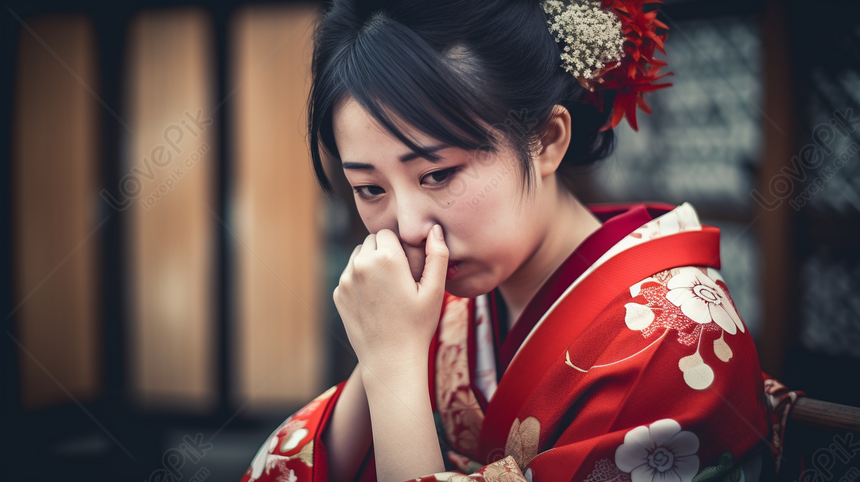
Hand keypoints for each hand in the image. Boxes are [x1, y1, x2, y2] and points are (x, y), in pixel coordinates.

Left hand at [333, 225, 448, 369]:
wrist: (391, 360)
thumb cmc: (418, 325)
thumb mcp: (435, 290)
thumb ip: (438, 255)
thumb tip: (434, 228)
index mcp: (386, 258)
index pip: (388, 233)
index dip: (400, 247)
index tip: (408, 267)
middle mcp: (361, 264)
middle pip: (371, 241)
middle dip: (384, 252)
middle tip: (399, 277)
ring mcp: (346, 280)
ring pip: (358, 256)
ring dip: (370, 264)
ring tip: (388, 288)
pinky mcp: (339, 294)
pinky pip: (349, 275)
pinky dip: (360, 281)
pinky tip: (375, 301)